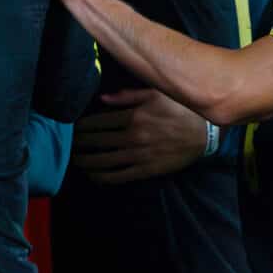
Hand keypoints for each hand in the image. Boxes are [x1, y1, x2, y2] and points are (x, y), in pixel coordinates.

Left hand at [73, 88, 208, 185]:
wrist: (203, 134)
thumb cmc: (178, 110)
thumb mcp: (155, 94)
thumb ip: (126, 95)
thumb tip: (101, 99)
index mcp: (132, 117)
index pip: (96, 123)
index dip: (80, 127)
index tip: (72, 129)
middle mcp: (132, 137)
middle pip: (95, 143)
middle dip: (78, 144)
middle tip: (68, 145)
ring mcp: (138, 156)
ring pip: (102, 162)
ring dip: (84, 162)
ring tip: (75, 160)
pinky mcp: (146, 170)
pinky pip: (118, 177)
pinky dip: (101, 177)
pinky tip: (92, 175)